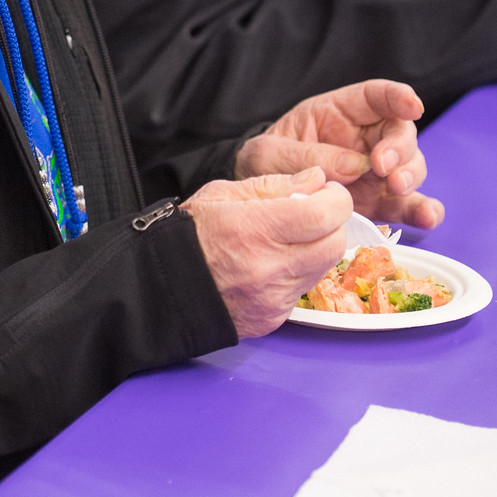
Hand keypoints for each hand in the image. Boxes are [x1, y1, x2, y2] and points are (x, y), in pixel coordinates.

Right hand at [182, 169, 349, 337]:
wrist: (161, 287)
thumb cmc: (187, 236)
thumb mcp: (221, 194)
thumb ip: (275, 185)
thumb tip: (316, 180)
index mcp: (255, 229)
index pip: (325, 215)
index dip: (335, 199)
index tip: (327, 192)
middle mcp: (269, 267)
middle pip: (334, 242)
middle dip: (332, 223)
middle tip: (314, 213)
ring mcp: (274, 298)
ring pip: (324, 267)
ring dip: (318, 247)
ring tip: (289, 237)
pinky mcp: (274, 317)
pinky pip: (304, 289)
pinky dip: (299, 271)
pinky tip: (274, 262)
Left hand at [235, 80, 439, 228]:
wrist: (256, 200)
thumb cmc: (262, 163)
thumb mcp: (269, 153)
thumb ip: (306, 155)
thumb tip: (354, 166)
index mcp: (338, 113)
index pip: (376, 97)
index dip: (398, 97)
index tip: (414, 106)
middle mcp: (364, 140)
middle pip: (400, 133)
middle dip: (400, 147)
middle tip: (383, 167)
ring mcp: (374, 172)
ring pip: (410, 167)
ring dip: (411, 176)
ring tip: (397, 188)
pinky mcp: (377, 202)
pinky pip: (406, 205)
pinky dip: (421, 211)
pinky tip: (427, 217)